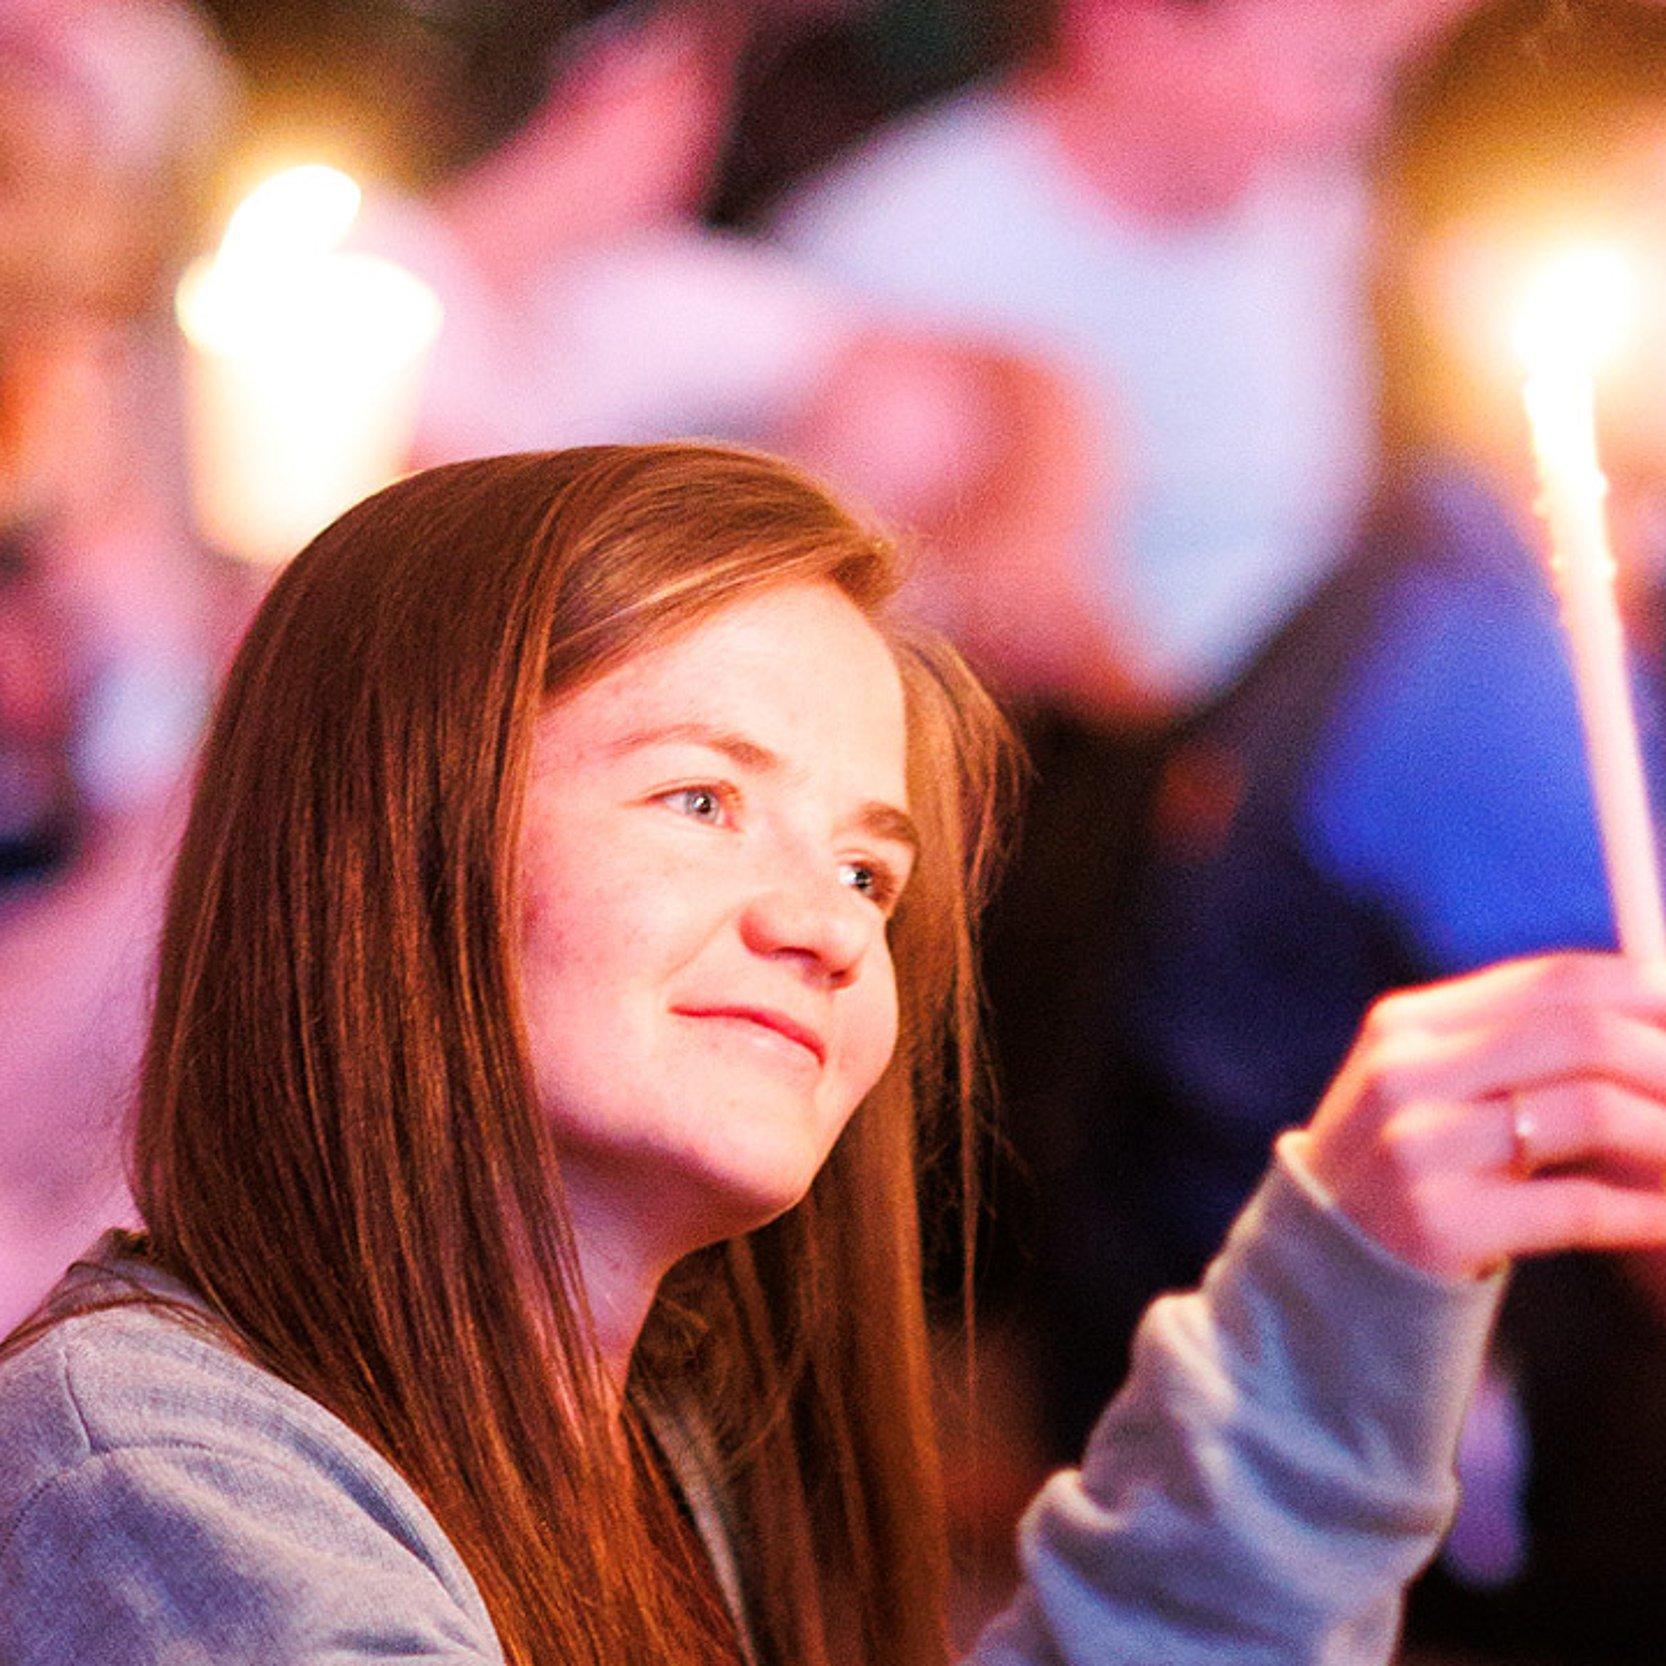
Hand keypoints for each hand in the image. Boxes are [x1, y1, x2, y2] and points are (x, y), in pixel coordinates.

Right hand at [1295, 953, 1665, 1278]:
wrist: (1324, 1275)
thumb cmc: (1411, 1169)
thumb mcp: (1434, 1088)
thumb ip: (1522, 1043)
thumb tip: (1662, 1002)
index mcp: (1406, 1025)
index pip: (1552, 982)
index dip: (1649, 995)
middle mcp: (1404, 1075)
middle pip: (1579, 1036)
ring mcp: (1417, 1150)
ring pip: (1587, 1113)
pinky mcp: (1438, 1226)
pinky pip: (1577, 1207)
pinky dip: (1645, 1211)